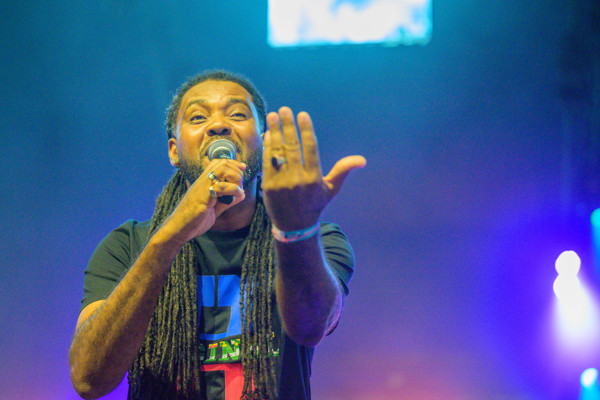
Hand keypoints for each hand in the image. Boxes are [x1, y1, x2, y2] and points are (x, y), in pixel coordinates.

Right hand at [161, 159, 246, 243]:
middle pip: (222, 163)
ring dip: (235, 177)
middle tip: (240, 184)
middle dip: (237, 171)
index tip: (243, 168)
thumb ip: (227, 200)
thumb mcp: (215, 208)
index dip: (232, 163)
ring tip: (238, 189)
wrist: (178, 228)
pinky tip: (237, 196)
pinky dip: (233, 189)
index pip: (218, 163)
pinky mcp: (203, 198)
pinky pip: (220, 187)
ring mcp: (202, 188)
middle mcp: (203, 181)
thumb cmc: (194, 219)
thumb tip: (241, 194)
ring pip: (222, 170)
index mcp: (204, 182)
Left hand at [261, 107, 365, 230]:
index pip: (310, 148)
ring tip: (273, 116)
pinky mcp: (268, 186)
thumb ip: (343, 170)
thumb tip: (362, 160)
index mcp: (314, 178)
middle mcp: (298, 179)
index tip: (302, 115)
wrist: (294, 226)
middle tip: (285, 110)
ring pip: (278, 152)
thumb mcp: (331, 189)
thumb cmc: (315, 204)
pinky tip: (268, 134)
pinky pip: (268, 162)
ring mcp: (281, 182)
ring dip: (275, 132)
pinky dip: (268, 147)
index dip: (306, 130)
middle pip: (292, 146)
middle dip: (288, 126)